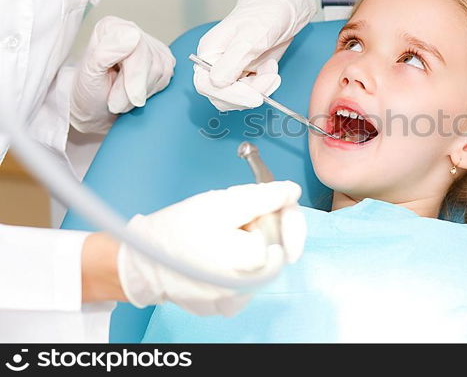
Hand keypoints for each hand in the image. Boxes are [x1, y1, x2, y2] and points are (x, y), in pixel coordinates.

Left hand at [70, 16, 175, 133]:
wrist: (97, 108)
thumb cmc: (89, 91)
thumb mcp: (89, 74)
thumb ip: (106, 52)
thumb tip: (132, 34)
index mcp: (111, 28)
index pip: (137, 45)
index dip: (133, 75)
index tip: (118, 99)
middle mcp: (132, 32)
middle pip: (151, 60)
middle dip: (134, 88)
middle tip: (115, 105)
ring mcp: (150, 45)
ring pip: (161, 70)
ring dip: (142, 93)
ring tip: (122, 100)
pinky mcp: (163, 59)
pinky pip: (168, 77)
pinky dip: (152, 91)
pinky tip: (136, 93)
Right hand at [117, 181, 305, 316]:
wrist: (142, 258)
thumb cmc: (178, 229)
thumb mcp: (222, 202)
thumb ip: (264, 197)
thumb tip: (291, 192)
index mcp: (250, 261)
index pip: (288, 238)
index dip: (283, 216)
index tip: (275, 204)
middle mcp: (247, 288)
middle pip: (278, 253)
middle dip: (265, 230)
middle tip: (240, 219)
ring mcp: (235, 302)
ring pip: (262, 268)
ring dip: (252, 248)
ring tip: (224, 237)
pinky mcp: (224, 308)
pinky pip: (246, 284)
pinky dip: (239, 266)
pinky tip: (221, 253)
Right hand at [194, 0, 315, 110]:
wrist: (283, 7)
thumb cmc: (264, 13)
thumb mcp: (250, 37)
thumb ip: (232, 62)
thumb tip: (216, 83)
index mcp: (208, 53)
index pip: (207, 85)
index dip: (230, 95)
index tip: (255, 97)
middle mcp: (216, 64)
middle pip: (222, 97)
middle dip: (248, 93)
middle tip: (269, 80)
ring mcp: (232, 71)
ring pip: (239, 98)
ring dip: (259, 89)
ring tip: (272, 69)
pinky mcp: (247, 75)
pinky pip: (252, 92)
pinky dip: (265, 85)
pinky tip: (271, 68)